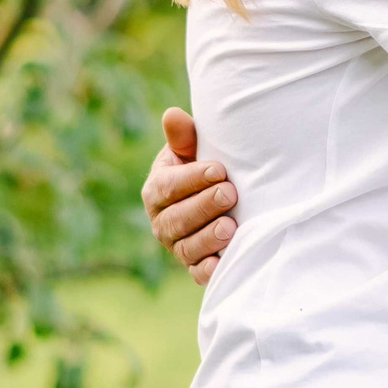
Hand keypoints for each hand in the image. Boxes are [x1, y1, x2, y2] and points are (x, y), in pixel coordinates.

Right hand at [141, 107, 237, 284]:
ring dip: (208, 238)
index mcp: (157, 189)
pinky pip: (197, 273)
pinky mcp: (194, 265)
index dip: (191, 179)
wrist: (220, 197)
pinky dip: (208, 270)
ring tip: (231, 226)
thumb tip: (172, 115)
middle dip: (203, 207)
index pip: (167, 186)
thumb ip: (184, 137)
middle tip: (230, 194)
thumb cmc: (205, 168)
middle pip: (176, 219)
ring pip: (186, 247)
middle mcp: (162, 220)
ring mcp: (177, 245)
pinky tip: (222, 263)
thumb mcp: (193, 151)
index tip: (219, 170)